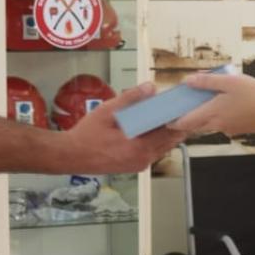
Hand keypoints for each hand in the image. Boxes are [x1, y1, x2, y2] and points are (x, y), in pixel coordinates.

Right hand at [65, 82, 184, 172]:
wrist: (71, 155)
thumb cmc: (86, 135)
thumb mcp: (107, 111)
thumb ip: (130, 98)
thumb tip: (150, 87)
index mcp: (139, 147)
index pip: (169, 131)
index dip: (179, 117)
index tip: (183, 105)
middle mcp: (143, 159)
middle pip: (170, 141)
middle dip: (176, 124)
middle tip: (180, 108)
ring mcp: (140, 165)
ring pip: (163, 148)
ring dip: (167, 133)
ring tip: (168, 115)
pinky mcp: (135, 166)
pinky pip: (154, 153)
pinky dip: (157, 141)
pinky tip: (153, 128)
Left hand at [170, 74, 254, 134]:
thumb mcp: (229, 81)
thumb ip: (207, 82)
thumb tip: (187, 81)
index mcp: (212, 113)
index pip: (185, 122)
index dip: (173, 122)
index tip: (164, 119)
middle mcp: (218, 125)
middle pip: (196, 124)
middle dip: (187, 117)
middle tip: (182, 106)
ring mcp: (229, 129)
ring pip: (209, 123)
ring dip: (204, 114)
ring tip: (206, 99)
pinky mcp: (238, 129)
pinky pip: (222, 123)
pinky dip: (219, 115)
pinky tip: (227, 102)